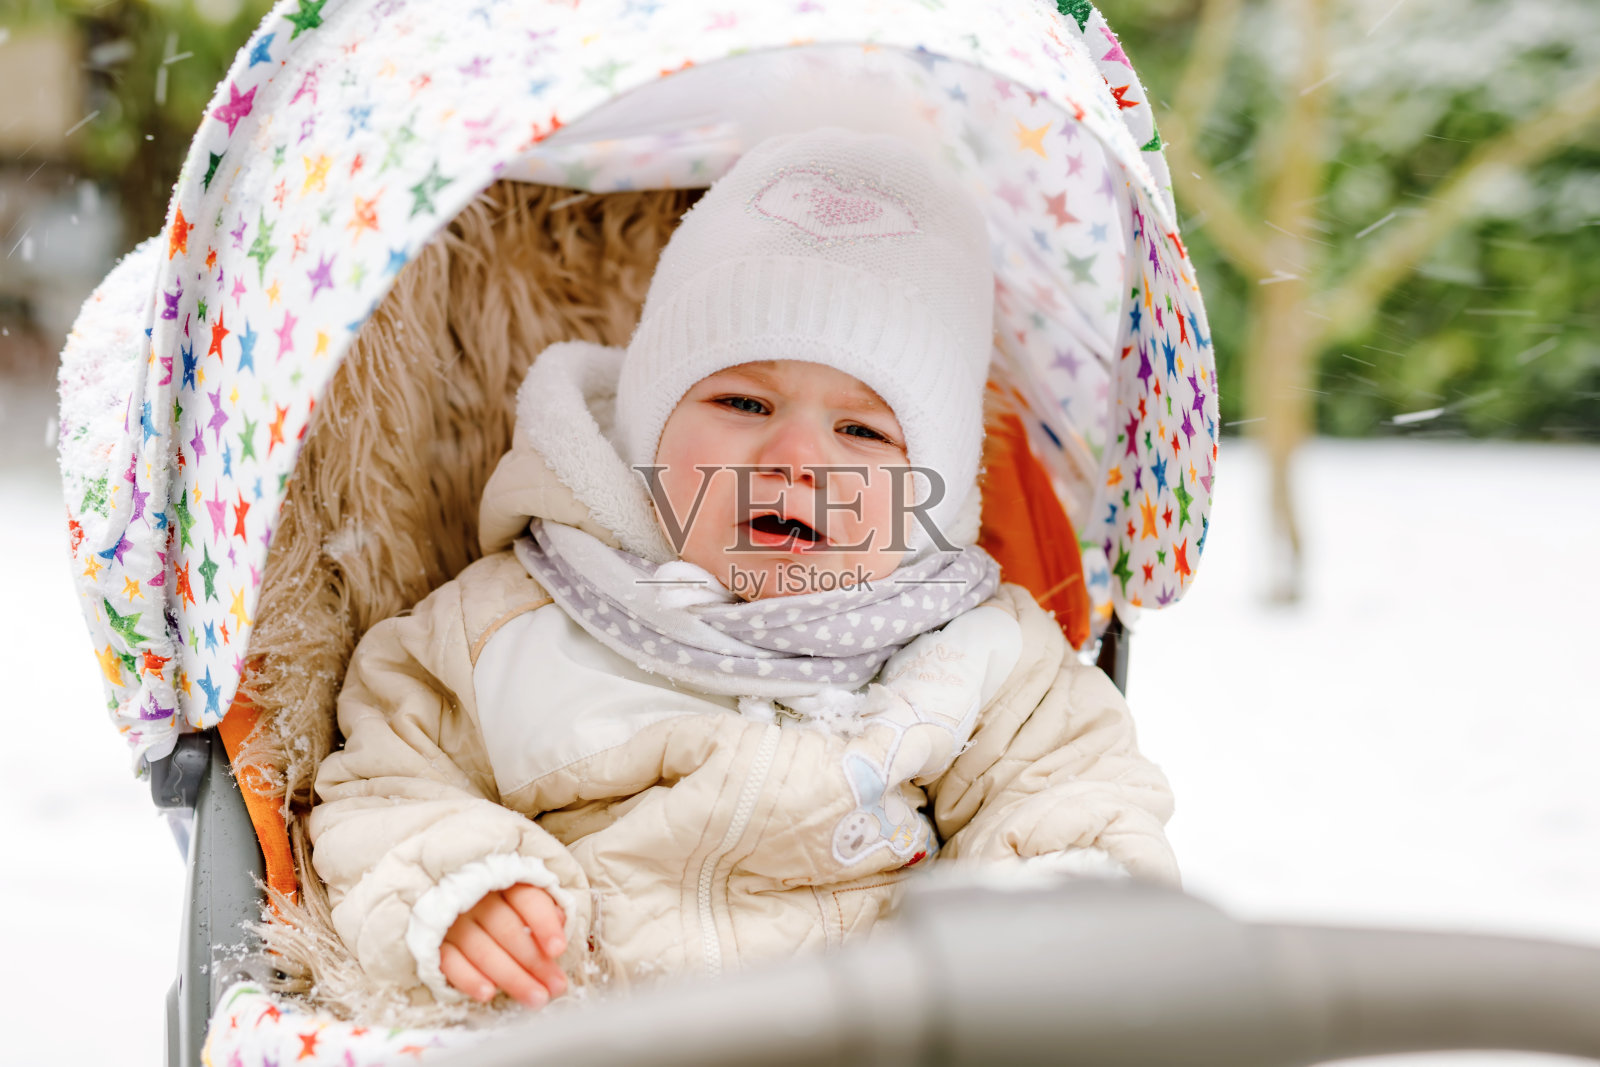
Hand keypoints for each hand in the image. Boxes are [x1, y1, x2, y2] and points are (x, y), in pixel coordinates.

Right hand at [440, 883, 567, 1008]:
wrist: (441, 897)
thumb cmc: (497, 903)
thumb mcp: (521, 897)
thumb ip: (542, 908)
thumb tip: (562, 921)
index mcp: (503, 883)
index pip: (527, 900)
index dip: (544, 924)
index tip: (559, 949)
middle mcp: (476, 900)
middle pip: (508, 931)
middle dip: (535, 962)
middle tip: (555, 987)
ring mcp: (453, 921)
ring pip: (483, 951)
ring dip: (511, 977)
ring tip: (535, 998)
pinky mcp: (434, 942)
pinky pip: (450, 963)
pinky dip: (469, 979)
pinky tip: (488, 993)